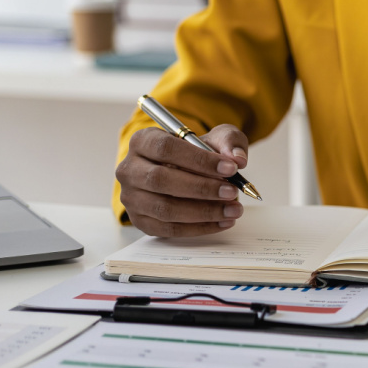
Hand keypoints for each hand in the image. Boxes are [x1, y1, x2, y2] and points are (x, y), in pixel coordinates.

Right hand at [116, 124, 249, 236]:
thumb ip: (229, 142)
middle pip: (160, 179)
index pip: (166, 148)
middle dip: (201, 188)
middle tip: (232, 191)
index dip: (199, 159)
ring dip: (204, 212)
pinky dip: (199, 228)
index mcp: (143, 141)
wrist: (188, 171)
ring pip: (164, 208)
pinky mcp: (141, 220)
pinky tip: (222, 221)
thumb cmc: (199, 153)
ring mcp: (132, 197)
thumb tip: (237, 159)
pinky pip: (169, 229)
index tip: (230, 168)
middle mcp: (130, 169)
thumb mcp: (217, 138)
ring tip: (233, 209)